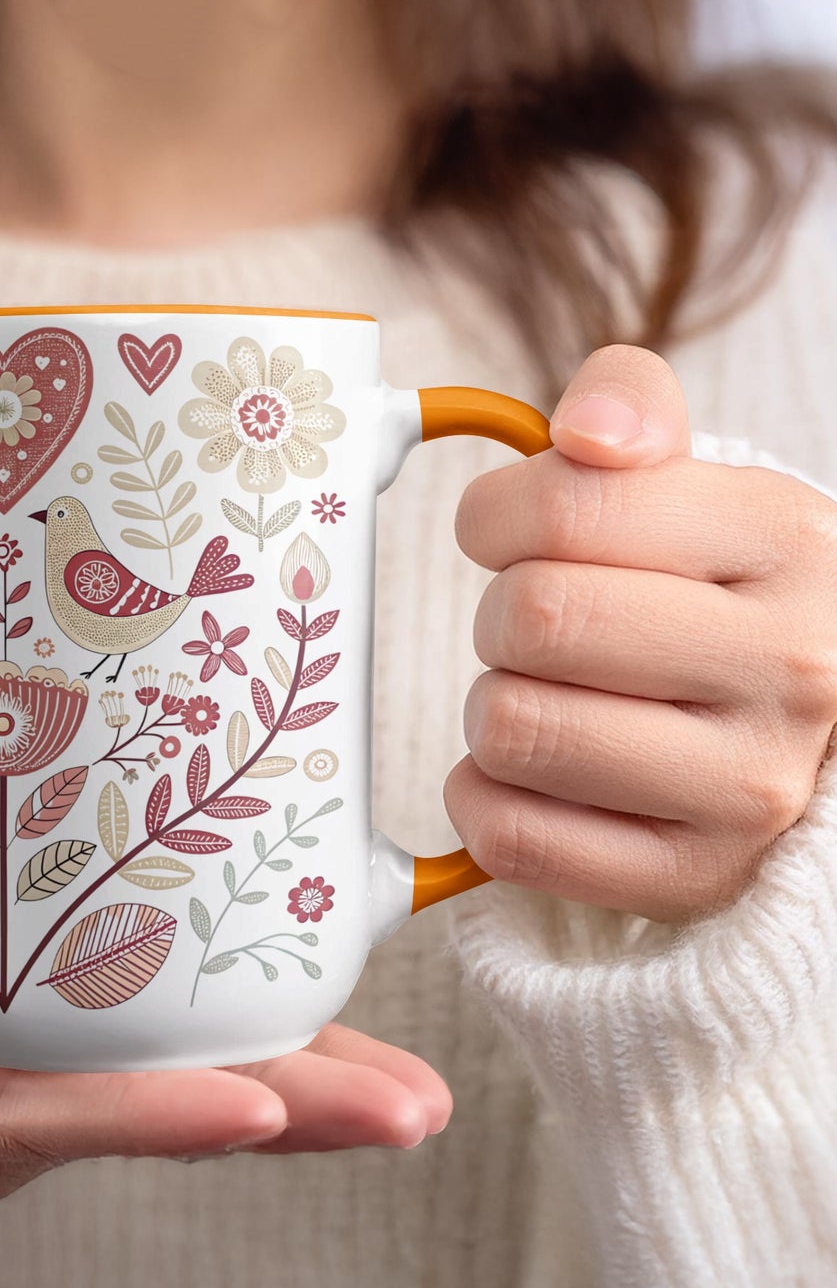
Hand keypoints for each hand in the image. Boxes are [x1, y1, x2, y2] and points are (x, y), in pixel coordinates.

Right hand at [0, 837, 451, 1199]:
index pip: (37, 1120)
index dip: (147, 1117)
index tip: (255, 1107)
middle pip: (142, 1116)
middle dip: (279, 1116)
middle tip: (408, 1110)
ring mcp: (22, 1077)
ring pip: (169, 1087)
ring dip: (293, 1084)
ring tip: (410, 1089)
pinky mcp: (44, 1036)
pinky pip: (153, 1043)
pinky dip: (242, 1034)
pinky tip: (324, 1017)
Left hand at [448, 345, 836, 924]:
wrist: (805, 732)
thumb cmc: (717, 597)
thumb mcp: (698, 485)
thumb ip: (630, 409)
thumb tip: (584, 431)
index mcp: (787, 540)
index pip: (566, 508)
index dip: (495, 517)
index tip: (507, 536)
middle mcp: (791, 668)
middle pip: (530, 620)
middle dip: (499, 616)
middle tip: (535, 629)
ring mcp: (747, 789)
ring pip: (512, 729)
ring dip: (493, 708)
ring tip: (545, 699)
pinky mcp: (690, 878)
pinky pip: (511, 836)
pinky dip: (483, 799)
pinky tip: (529, 775)